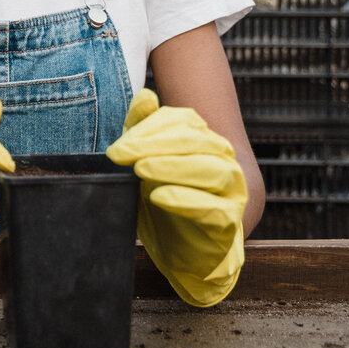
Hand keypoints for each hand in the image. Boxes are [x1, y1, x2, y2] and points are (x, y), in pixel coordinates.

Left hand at [106, 89, 245, 306]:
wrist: (184, 252)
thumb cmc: (164, 201)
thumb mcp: (145, 163)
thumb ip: (143, 130)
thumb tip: (145, 95)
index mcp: (204, 139)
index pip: (182, 121)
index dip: (149, 128)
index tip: (117, 146)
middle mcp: (224, 159)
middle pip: (194, 141)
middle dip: (154, 144)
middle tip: (120, 154)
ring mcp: (231, 190)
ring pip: (212, 170)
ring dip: (172, 167)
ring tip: (141, 169)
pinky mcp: (230, 222)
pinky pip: (214, 209)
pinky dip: (187, 201)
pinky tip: (160, 196)